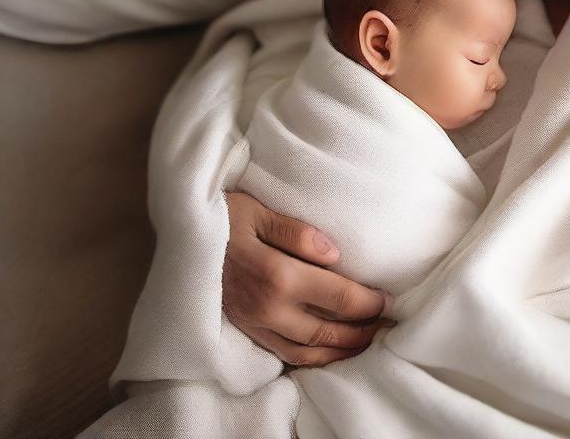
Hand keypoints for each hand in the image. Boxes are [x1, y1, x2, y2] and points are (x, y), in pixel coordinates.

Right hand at [223, 191, 394, 366]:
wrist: (181, 238)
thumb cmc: (223, 216)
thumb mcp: (259, 212)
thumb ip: (298, 233)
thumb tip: (336, 254)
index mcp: (277, 275)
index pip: (336, 297)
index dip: (367, 302)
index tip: (388, 300)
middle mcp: (267, 308)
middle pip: (326, 332)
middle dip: (361, 332)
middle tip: (386, 326)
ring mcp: (254, 324)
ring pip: (306, 352)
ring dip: (339, 351)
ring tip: (365, 343)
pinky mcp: (245, 330)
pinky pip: (283, 354)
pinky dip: (311, 359)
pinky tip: (328, 351)